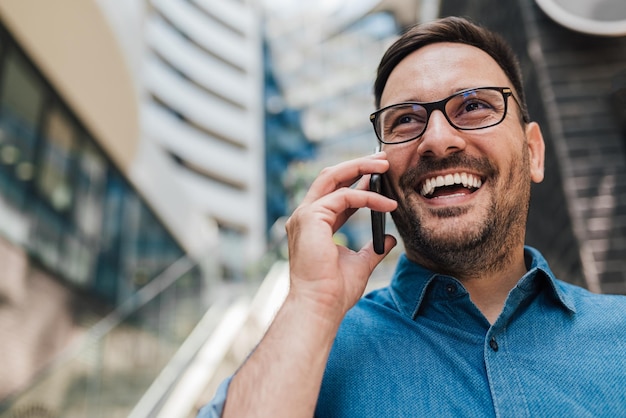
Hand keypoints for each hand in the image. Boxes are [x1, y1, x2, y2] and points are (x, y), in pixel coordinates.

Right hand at [284, 151, 397, 320]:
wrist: (320, 306)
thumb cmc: (334, 291)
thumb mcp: (360, 264)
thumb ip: (373, 249)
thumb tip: (390, 239)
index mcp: (314, 225)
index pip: (335, 193)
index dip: (357, 181)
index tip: (379, 175)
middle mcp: (305, 216)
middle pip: (330, 177)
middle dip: (357, 165)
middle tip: (382, 159)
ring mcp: (305, 215)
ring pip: (333, 177)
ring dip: (360, 168)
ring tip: (384, 165)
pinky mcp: (310, 218)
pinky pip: (344, 197)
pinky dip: (368, 197)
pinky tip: (387, 204)